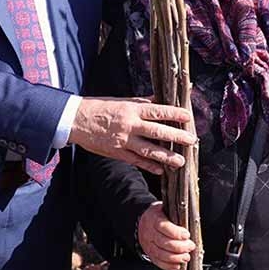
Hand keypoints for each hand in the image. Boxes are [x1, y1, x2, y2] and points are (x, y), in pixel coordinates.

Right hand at [69, 97, 196, 174]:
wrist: (77, 120)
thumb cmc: (101, 107)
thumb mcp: (123, 101)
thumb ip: (143, 102)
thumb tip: (161, 99)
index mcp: (132, 109)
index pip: (157, 110)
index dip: (173, 113)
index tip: (188, 116)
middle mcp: (129, 124)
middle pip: (157, 131)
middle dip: (176, 136)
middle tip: (191, 140)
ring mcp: (123, 140)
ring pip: (148, 150)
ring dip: (166, 156)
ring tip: (180, 161)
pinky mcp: (117, 152)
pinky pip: (136, 160)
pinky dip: (149, 165)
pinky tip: (161, 170)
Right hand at [137, 202, 195, 269]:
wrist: (144, 221)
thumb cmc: (160, 214)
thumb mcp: (166, 208)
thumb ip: (177, 214)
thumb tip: (192, 219)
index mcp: (154, 218)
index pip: (163, 226)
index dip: (176, 232)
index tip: (187, 235)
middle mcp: (149, 232)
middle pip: (163, 242)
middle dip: (180, 247)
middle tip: (190, 246)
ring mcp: (148, 244)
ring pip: (160, 254)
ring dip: (175, 258)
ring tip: (186, 257)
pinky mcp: (149, 253)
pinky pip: (157, 261)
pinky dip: (168, 265)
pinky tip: (177, 264)